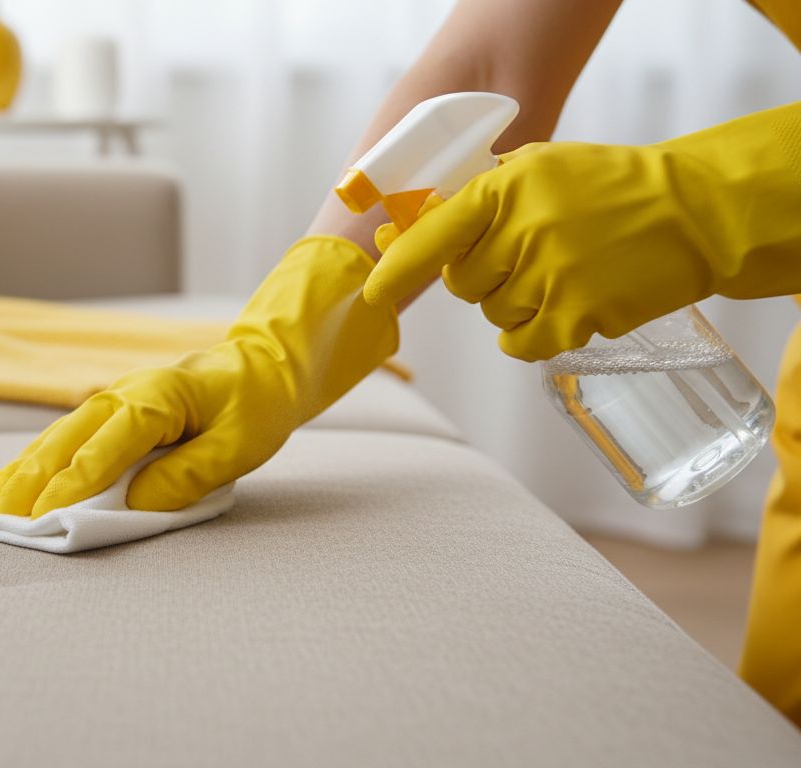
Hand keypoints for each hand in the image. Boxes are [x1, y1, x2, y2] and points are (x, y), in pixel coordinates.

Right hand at [0, 236, 398, 517]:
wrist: (264, 366)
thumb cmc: (254, 406)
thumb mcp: (239, 446)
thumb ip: (188, 475)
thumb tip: (137, 502)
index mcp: (156, 399)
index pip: (104, 447)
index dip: (72, 485)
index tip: (45, 517)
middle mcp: (125, 393)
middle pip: (67, 437)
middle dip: (34, 478)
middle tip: (6, 517)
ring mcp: (115, 397)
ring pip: (60, 434)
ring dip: (28, 467)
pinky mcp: (115, 409)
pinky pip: (68, 434)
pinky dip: (40, 456)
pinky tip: (16, 477)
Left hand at [364, 102, 800, 360]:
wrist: (693, 212)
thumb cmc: (606, 187)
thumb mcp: (538, 168)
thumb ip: (476, 198)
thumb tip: (400, 233)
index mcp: (506, 188)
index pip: (433, 235)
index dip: (397, 267)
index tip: (372, 291)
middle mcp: (523, 230)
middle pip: (463, 283)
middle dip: (483, 276)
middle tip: (526, 255)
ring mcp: (550, 275)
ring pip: (492, 312)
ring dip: (514, 302)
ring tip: (560, 271)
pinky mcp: (576, 316)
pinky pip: (520, 343)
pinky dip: (530, 334)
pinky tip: (561, 308)